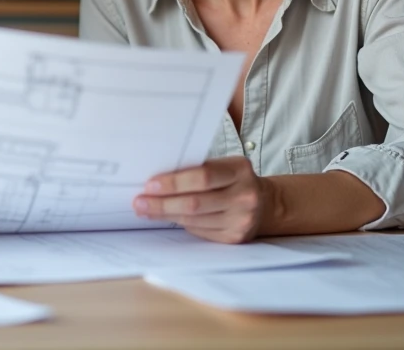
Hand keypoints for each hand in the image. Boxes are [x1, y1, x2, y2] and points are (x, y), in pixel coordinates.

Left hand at [133, 156, 272, 243]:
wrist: (264, 203)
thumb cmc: (233, 179)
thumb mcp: (223, 166)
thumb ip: (197, 170)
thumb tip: (158, 180)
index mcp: (239, 171)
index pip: (202, 177)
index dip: (174, 182)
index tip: (149, 184)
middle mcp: (244, 196)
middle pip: (195, 203)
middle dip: (162, 204)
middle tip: (139, 202)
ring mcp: (241, 220)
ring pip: (194, 220)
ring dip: (166, 215)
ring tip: (146, 210)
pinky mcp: (235, 238)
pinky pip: (200, 231)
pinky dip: (182, 223)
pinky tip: (169, 218)